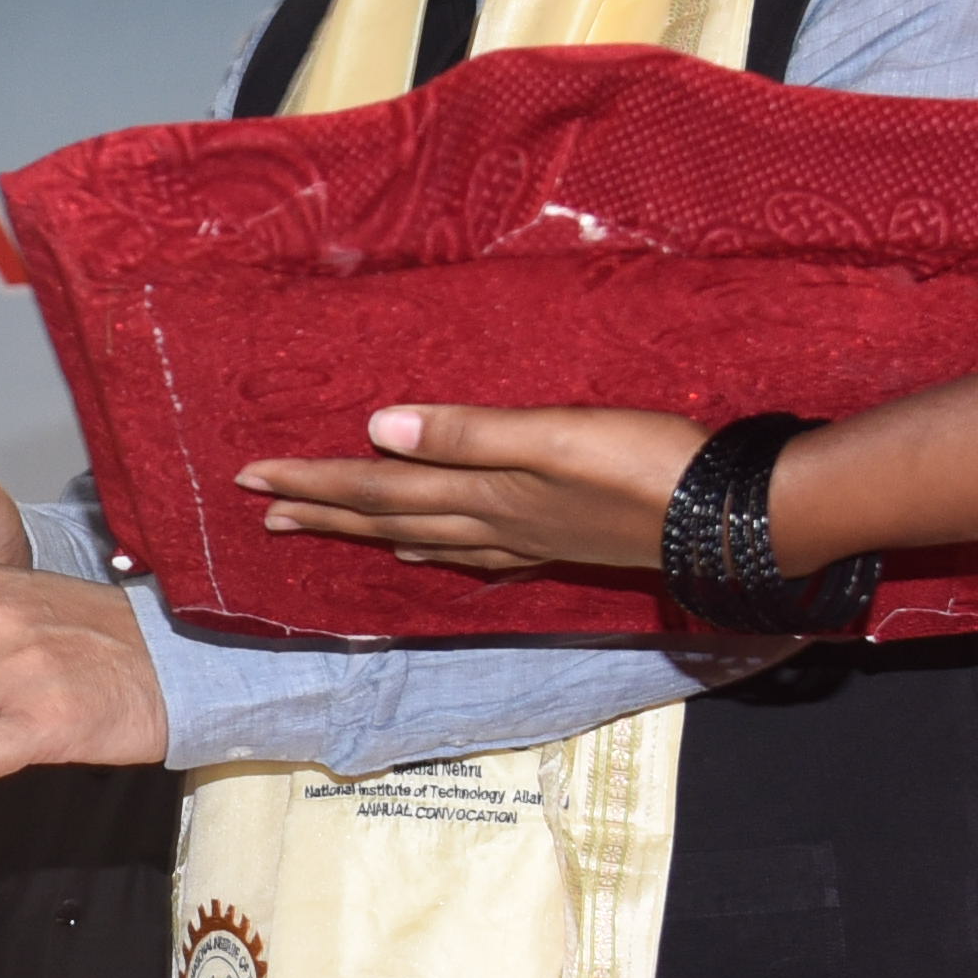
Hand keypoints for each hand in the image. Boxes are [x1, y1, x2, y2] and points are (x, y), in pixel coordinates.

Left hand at [239, 407, 708, 576]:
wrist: (726, 516)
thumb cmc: (644, 464)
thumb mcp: (552, 436)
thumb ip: (467, 432)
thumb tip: (378, 428)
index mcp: (483, 493)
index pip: (377, 487)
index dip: (312, 480)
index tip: (251, 478)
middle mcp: (492, 523)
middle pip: (386, 517)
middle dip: (321, 508)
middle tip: (261, 509)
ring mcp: (524, 537)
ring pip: (421, 536)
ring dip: (365, 530)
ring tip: (320, 527)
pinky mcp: (554, 539)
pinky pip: (470, 549)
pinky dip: (433, 547)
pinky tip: (426, 549)